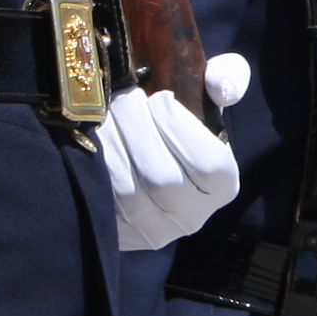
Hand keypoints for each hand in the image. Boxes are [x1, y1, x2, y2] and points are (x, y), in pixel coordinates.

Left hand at [102, 56, 251, 251]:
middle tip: (125, 98)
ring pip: (126, 189)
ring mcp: (153, 231)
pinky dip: (93, 164)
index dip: (179, 126)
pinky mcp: (117, 234)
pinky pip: (101, 200)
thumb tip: (220, 84)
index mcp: (222, 187)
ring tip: (105, 113)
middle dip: (137, 129)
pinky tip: (92, 137)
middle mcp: (191, 217)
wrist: (142, 159)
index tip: (159, 98)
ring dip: (111, 143)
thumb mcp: (206, 97)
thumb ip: (224, 80)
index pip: (208, 164)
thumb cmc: (178, 124)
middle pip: (162, 177)